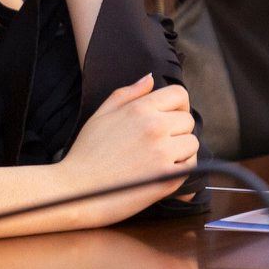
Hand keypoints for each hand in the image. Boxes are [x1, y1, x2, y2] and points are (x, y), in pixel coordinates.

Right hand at [57, 75, 197, 225]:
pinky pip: (190, 166)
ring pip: (192, 143)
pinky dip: (181, 169)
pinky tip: (162, 171)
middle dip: (177, 129)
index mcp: (140, 109)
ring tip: (160, 158)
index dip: (178, 105)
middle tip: (159, 142)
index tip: (169, 116)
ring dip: (181, 150)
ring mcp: (163, 153)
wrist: (76, 190)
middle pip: (188, 120)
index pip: (179, 95)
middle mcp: (156, 127)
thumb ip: (128, 93)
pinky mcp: (167, 178)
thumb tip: (150, 78)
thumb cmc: (86, 153)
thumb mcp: (101, 114)